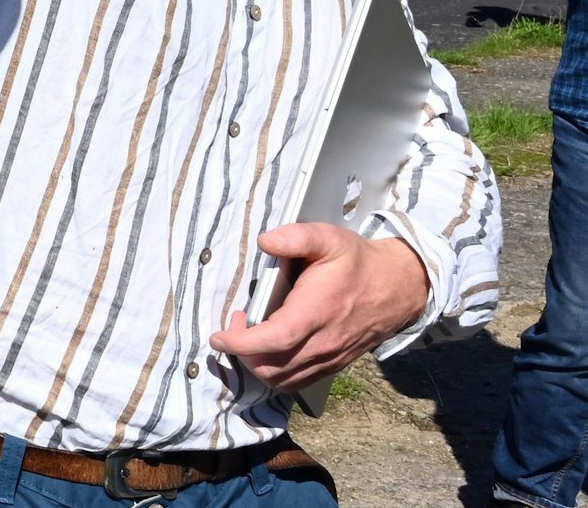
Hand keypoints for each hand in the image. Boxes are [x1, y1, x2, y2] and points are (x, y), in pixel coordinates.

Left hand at [210, 224, 428, 393]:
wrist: (399, 287)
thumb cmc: (358, 262)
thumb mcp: (329, 238)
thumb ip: (295, 237)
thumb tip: (264, 241)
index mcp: (317, 312)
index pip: (274, 340)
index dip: (241, 343)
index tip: (218, 337)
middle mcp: (323, 342)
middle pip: (272, 368)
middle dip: (242, 354)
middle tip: (235, 326)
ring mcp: (330, 358)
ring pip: (283, 380)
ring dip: (257, 365)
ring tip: (250, 338)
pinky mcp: (334, 365)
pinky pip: (298, 382)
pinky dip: (275, 374)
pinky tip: (269, 351)